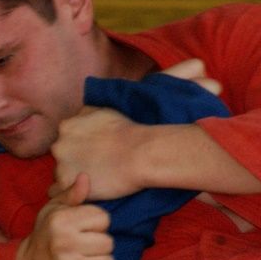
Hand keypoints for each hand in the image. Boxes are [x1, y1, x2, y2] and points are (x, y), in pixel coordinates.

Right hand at [9, 174, 113, 259]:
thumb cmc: (46, 237)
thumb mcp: (53, 211)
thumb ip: (70, 195)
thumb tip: (85, 177)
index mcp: (60, 221)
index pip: (104, 218)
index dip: (96, 224)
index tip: (82, 230)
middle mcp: (63, 243)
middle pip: (108, 242)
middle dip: (98, 245)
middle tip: (82, 248)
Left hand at [51, 59, 222, 199]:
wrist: (143, 152)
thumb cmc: (149, 127)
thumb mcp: (148, 97)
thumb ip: (169, 78)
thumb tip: (199, 64)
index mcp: (73, 120)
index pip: (72, 137)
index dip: (86, 146)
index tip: (103, 154)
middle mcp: (61, 137)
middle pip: (65, 154)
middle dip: (78, 162)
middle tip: (101, 171)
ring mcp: (61, 160)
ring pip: (64, 173)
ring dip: (76, 179)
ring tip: (99, 183)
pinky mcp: (66, 181)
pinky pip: (64, 194)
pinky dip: (75, 196)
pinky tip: (92, 193)